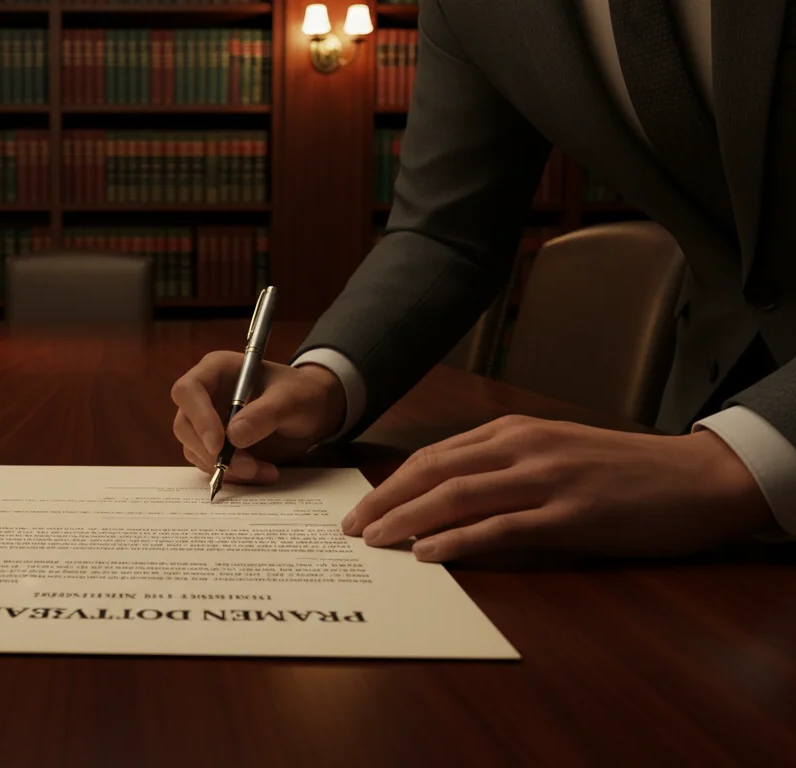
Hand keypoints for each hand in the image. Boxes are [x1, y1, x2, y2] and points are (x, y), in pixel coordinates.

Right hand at [171, 352, 345, 483]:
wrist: (312, 413)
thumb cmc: (301, 394)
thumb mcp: (291, 400)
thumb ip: (264, 414)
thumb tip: (233, 436)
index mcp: (217, 370)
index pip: (188, 390)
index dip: (198, 417)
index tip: (218, 444)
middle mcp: (206, 395)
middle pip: (184, 425)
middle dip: (211, 452)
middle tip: (246, 467)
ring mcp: (207, 421)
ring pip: (195, 450)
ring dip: (225, 468)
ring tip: (263, 471)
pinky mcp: (215, 445)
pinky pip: (210, 464)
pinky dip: (233, 475)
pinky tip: (262, 472)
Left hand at [342, 415, 772, 561]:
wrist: (695, 477)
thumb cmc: (622, 470)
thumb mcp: (554, 452)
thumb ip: (504, 467)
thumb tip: (447, 497)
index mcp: (514, 431)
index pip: (434, 455)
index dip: (392, 483)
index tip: (361, 506)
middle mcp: (522, 448)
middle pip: (433, 471)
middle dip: (385, 500)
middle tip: (351, 528)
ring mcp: (546, 480)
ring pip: (457, 496)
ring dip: (408, 519)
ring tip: (375, 541)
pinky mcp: (570, 516)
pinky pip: (500, 527)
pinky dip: (458, 540)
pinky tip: (429, 554)